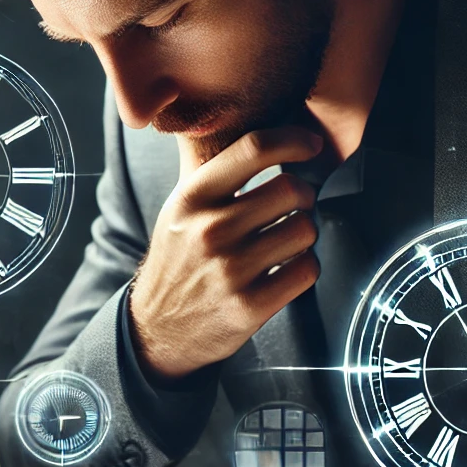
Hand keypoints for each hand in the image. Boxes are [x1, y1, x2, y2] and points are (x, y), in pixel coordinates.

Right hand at [128, 127, 323, 380]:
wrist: (157, 328)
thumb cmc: (178, 262)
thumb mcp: (181, 209)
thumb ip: (217, 175)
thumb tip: (267, 139)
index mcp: (193, 197)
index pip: (254, 149)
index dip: (293, 140)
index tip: (310, 145)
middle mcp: (211, 230)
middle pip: (291, 190)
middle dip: (304, 197)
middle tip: (296, 207)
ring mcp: (231, 269)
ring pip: (305, 230)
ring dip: (305, 234)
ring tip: (288, 241)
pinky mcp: (249, 306)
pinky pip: (306, 270)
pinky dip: (305, 267)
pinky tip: (288, 269)